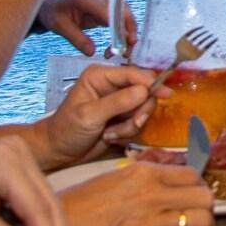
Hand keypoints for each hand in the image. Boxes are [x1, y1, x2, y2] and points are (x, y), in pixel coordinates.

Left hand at [34, 62, 155, 166]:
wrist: (59, 151)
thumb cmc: (66, 130)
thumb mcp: (90, 115)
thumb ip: (117, 102)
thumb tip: (144, 91)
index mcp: (100, 76)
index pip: (132, 73)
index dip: (150, 83)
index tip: (166, 94)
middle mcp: (111, 85)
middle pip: (144, 90)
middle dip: (139, 111)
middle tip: (131, 124)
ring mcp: (118, 102)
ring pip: (143, 108)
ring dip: (131, 124)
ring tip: (111, 133)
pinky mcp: (122, 117)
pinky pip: (138, 121)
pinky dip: (128, 131)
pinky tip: (110, 136)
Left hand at [40, 0, 134, 55]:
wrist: (50, 0)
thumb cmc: (53, 10)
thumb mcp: (60, 27)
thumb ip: (77, 39)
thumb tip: (91, 52)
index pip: (108, 12)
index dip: (118, 27)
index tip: (122, 44)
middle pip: (123, 11)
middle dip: (128, 32)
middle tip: (125, 52)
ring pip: (125, 15)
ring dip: (128, 33)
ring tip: (122, 52)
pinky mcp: (107, 6)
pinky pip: (121, 18)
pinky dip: (123, 31)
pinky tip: (118, 45)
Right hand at [62, 161, 218, 225]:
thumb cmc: (79, 206)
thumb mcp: (113, 179)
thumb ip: (143, 179)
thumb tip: (167, 184)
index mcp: (144, 173)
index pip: (192, 175)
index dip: (198, 187)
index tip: (194, 198)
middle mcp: (153, 194)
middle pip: (204, 197)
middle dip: (206, 208)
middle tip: (198, 217)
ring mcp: (152, 220)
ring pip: (203, 221)